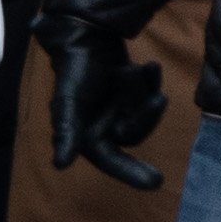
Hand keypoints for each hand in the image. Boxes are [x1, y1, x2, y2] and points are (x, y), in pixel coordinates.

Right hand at [45, 28, 168, 187]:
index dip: (131, 173)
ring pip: (147, 112)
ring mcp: (123, 109)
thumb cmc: (73, 71)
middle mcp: (107, 126)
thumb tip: (60, 165)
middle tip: (159, 100)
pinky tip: (150, 66)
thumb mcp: (68, 100)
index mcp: (89, 136)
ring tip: (148, 69)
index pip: (112, 161)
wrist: (87, 38)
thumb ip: (66, 131)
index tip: (156, 183)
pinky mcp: (135, 92)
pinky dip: (152, 80)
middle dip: (147, 116)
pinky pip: (151, 92)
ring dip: (149, 93)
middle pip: (136, 133)